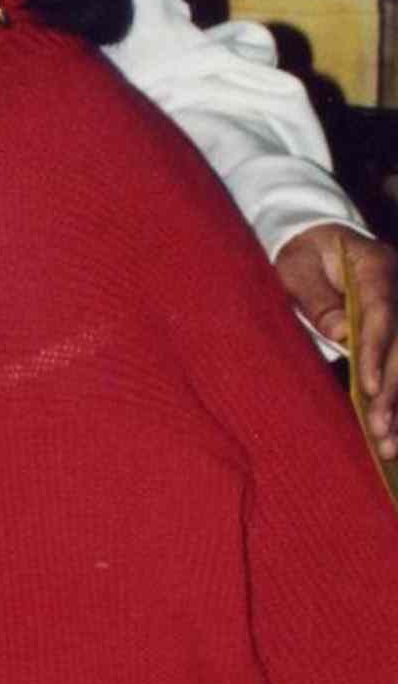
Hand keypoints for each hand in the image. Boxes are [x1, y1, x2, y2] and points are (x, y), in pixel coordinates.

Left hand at [274, 223, 397, 457]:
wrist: (316, 239)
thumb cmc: (300, 254)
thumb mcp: (295, 268)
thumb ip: (317, 299)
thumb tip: (341, 334)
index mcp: (375, 267)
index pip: (383, 313)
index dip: (378, 352)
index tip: (367, 388)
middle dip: (393, 390)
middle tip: (380, 430)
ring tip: (388, 443)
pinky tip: (393, 432)